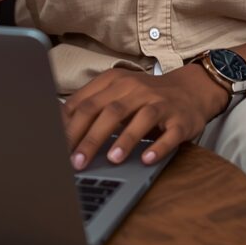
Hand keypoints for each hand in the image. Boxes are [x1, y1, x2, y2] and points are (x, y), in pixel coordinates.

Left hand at [63, 63, 227, 171]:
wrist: (190, 90)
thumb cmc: (145, 97)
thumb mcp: (117, 94)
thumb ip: (91, 106)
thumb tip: (57, 128)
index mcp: (116, 82)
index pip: (86, 102)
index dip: (69, 126)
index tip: (55, 148)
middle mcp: (137, 89)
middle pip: (109, 111)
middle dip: (90, 138)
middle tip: (76, 162)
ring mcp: (160, 103)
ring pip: (139, 119)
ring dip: (124, 140)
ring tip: (112, 161)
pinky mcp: (180, 119)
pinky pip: (169, 134)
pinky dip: (158, 147)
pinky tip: (146, 159)